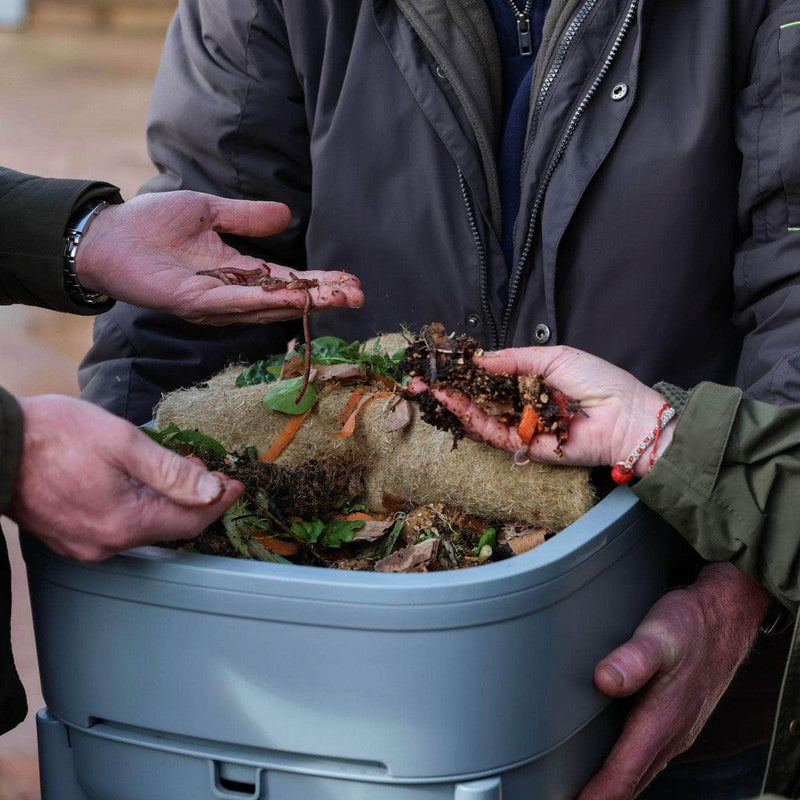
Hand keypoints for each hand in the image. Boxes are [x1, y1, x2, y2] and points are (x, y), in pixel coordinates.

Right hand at [9, 394, 242, 561]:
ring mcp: (84, 545)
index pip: (191, 522)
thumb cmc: (53, 435)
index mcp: (123, 524)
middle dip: (197, 502)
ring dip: (169, 505)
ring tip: (185, 476)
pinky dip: (140, 509)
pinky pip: (119, 528)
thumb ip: (171, 471)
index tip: (237, 483)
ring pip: (145, 529)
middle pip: (170, 528)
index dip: (219, 502)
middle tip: (214, 475)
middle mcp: (106, 545)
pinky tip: (145, 487)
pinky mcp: (69, 538)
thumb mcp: (122, 442)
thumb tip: (211, 491)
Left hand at [75, 191, 363, 323]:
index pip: (288, 281)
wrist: (107, 235)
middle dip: (323, 298)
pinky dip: (266, 302)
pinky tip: (293, 299)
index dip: (319, 282)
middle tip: (358, 295)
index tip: (352, 280)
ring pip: (267, 307)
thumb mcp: (209, 212)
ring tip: (339, 297)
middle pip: (286, 300)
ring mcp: (213, 302)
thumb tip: (287, 215)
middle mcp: (231, 294)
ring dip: (304, 303)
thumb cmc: (152, 224)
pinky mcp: (192, 303)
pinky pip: (235, 304)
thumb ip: (247, 217)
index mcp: (238, 272)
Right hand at [412, 345, 672, 476]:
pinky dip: (474, 420)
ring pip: (482, 417)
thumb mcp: (554, 358)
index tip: (442, 363)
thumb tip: (479, 359)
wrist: (625, 417)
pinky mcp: (525, 447)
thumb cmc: (598, 381)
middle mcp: (524, 404)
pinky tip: (456, 404)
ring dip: (455, 403)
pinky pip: (495, 434)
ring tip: (432, 389)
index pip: (491, 376)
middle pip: (480, 398)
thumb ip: (514, 360)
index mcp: (533, 380)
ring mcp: (522, 426)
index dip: (465, 371)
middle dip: (451, 388)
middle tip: (422, 380)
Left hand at [576, 563, 770, 798]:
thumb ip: (632, 658)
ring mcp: (674, 731)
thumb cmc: (690, 625)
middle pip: (630, 784)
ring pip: (639, 773)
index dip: (595, 795)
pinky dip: (625, 772)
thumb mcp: (659, 634)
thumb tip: (604, 680)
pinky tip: (610, 767)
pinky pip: (647, 759)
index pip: (623, 774)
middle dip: (600, 797)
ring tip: (583, 792)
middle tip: (567, 799)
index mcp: (661, 721)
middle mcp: (669, 735)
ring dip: (612, 788)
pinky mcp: (674, 722)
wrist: (726, 618)